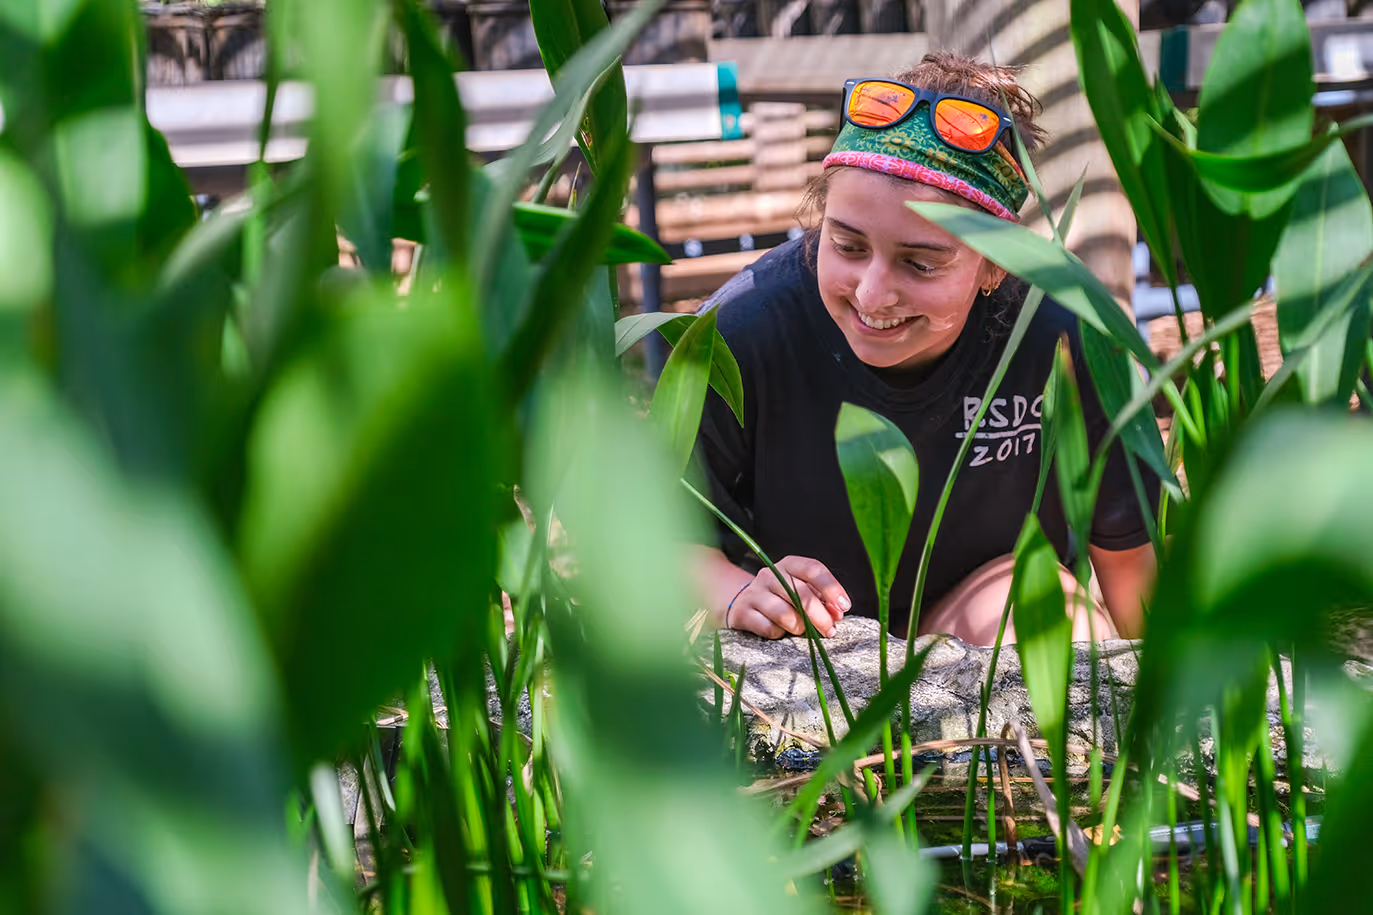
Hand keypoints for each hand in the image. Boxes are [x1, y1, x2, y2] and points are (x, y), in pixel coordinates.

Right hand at [725, 556, 851, 638]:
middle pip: (801, 595)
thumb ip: (822, 601)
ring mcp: (754, 592)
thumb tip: (838, 614)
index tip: (844, 607)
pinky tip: (779, 632)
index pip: (813, 569)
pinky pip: (768, 628)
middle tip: (831, 631)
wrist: (742, 604)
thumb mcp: (801, 592)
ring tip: (802, 631)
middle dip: (821, 617)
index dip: (832, 588)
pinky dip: (779, 634)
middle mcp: (769, 574)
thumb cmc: (781, 599)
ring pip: (785, 614)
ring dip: (800, 627)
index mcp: (788, 565)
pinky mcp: (742, 612)